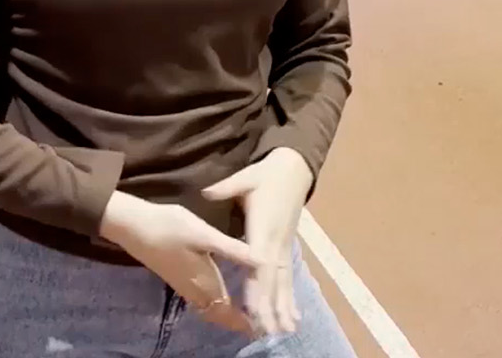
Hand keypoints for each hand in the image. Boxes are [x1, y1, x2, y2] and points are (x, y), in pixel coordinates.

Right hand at [98, 192, 261, 335]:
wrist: (133, 226)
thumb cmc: (170, 227)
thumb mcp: (205, 235)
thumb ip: (232, 249)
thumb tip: (262, 261)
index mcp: (203, 282)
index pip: (226, 311)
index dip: (243, 322)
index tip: (262, 327)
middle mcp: (194, 289)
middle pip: (218, 314)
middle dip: (237, 321)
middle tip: (259, 322)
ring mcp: (184, 285)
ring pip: (209, 308)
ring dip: (226, 313)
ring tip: (246, 312)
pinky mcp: (178, 277)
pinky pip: (201, 299)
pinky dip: (216, 303)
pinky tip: (223, 294)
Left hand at [203, 148, 315, 337]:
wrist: (294, 169)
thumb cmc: (266, 174)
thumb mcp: (246, 178)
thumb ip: (226, 187)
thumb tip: (207, 192)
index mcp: (264, 228)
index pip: (260, 264)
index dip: (258, 288)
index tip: (255, 310)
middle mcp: (276, 242)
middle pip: (273, 280)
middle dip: (271, 307)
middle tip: (269, 332)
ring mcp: (284, 246)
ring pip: (283, 282)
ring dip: (283, 307)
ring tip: (284, 331)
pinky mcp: (286, 247)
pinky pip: (287, 276)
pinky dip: (289, 297)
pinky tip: (293, 315)